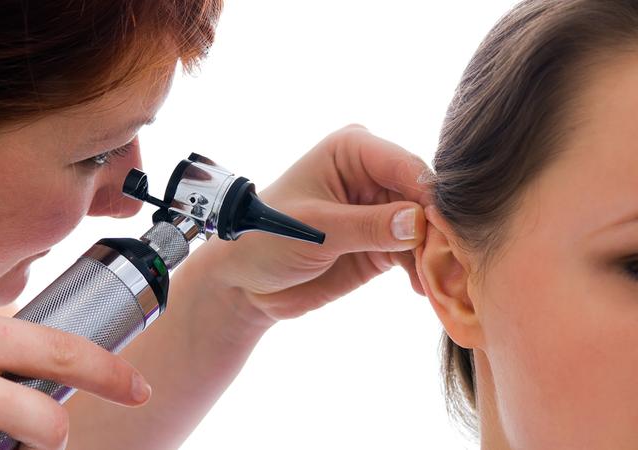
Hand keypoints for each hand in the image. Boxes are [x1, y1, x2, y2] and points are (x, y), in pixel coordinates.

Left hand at [199, 125, 430, 320]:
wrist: (247, 281)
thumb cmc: (266, 238)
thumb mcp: (314, 230)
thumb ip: (367, 226)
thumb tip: (419, 223)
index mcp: (354, 150)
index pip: (405, 166)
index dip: (428, 196)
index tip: (442, 229)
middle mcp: (374, 174)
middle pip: (423, 198)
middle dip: (438, 229)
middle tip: (451, 262)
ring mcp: (382, 209)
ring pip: (426, 228)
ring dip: (436, 254)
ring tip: (445, 281)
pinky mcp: (385, 243)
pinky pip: (416, 253)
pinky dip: (424, 271)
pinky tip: (427, 290)